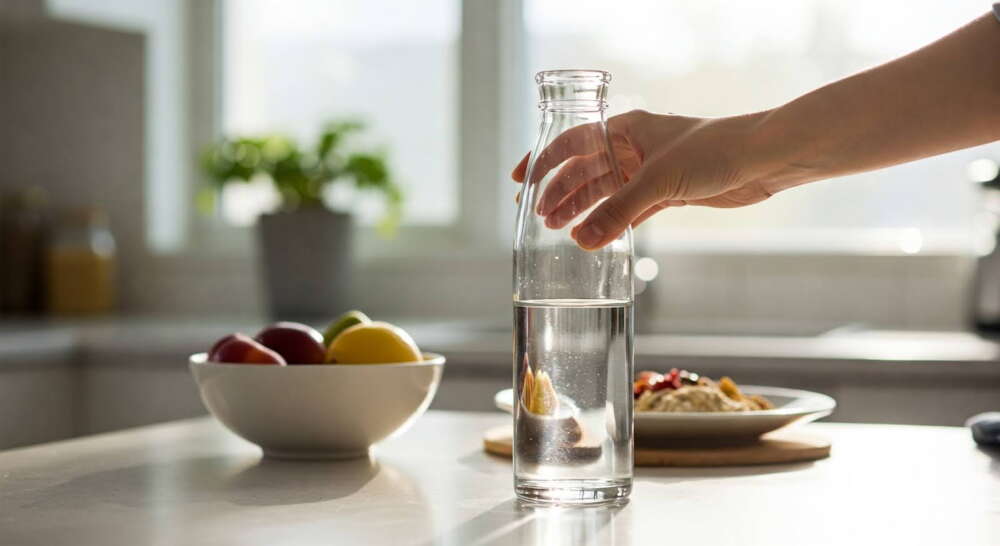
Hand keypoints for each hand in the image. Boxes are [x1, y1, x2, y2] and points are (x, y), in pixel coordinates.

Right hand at [511, 109, 779, 249]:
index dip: (544, 161)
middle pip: (585, 170)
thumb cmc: (713, 151)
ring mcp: (649, 171)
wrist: (761, 160)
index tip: (521, 180)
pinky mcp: (666, 193)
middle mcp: (633, 148)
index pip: (572, 142)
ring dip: (582, 209)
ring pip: (604, 192)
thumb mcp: (657, 181)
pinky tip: (593, 236)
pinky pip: (627, 209)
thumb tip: (581, 242)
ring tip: (557, 230)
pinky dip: (610, 222)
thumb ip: (617, 213)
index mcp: (625, 129)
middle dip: (560, 193)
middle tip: (538, 217)